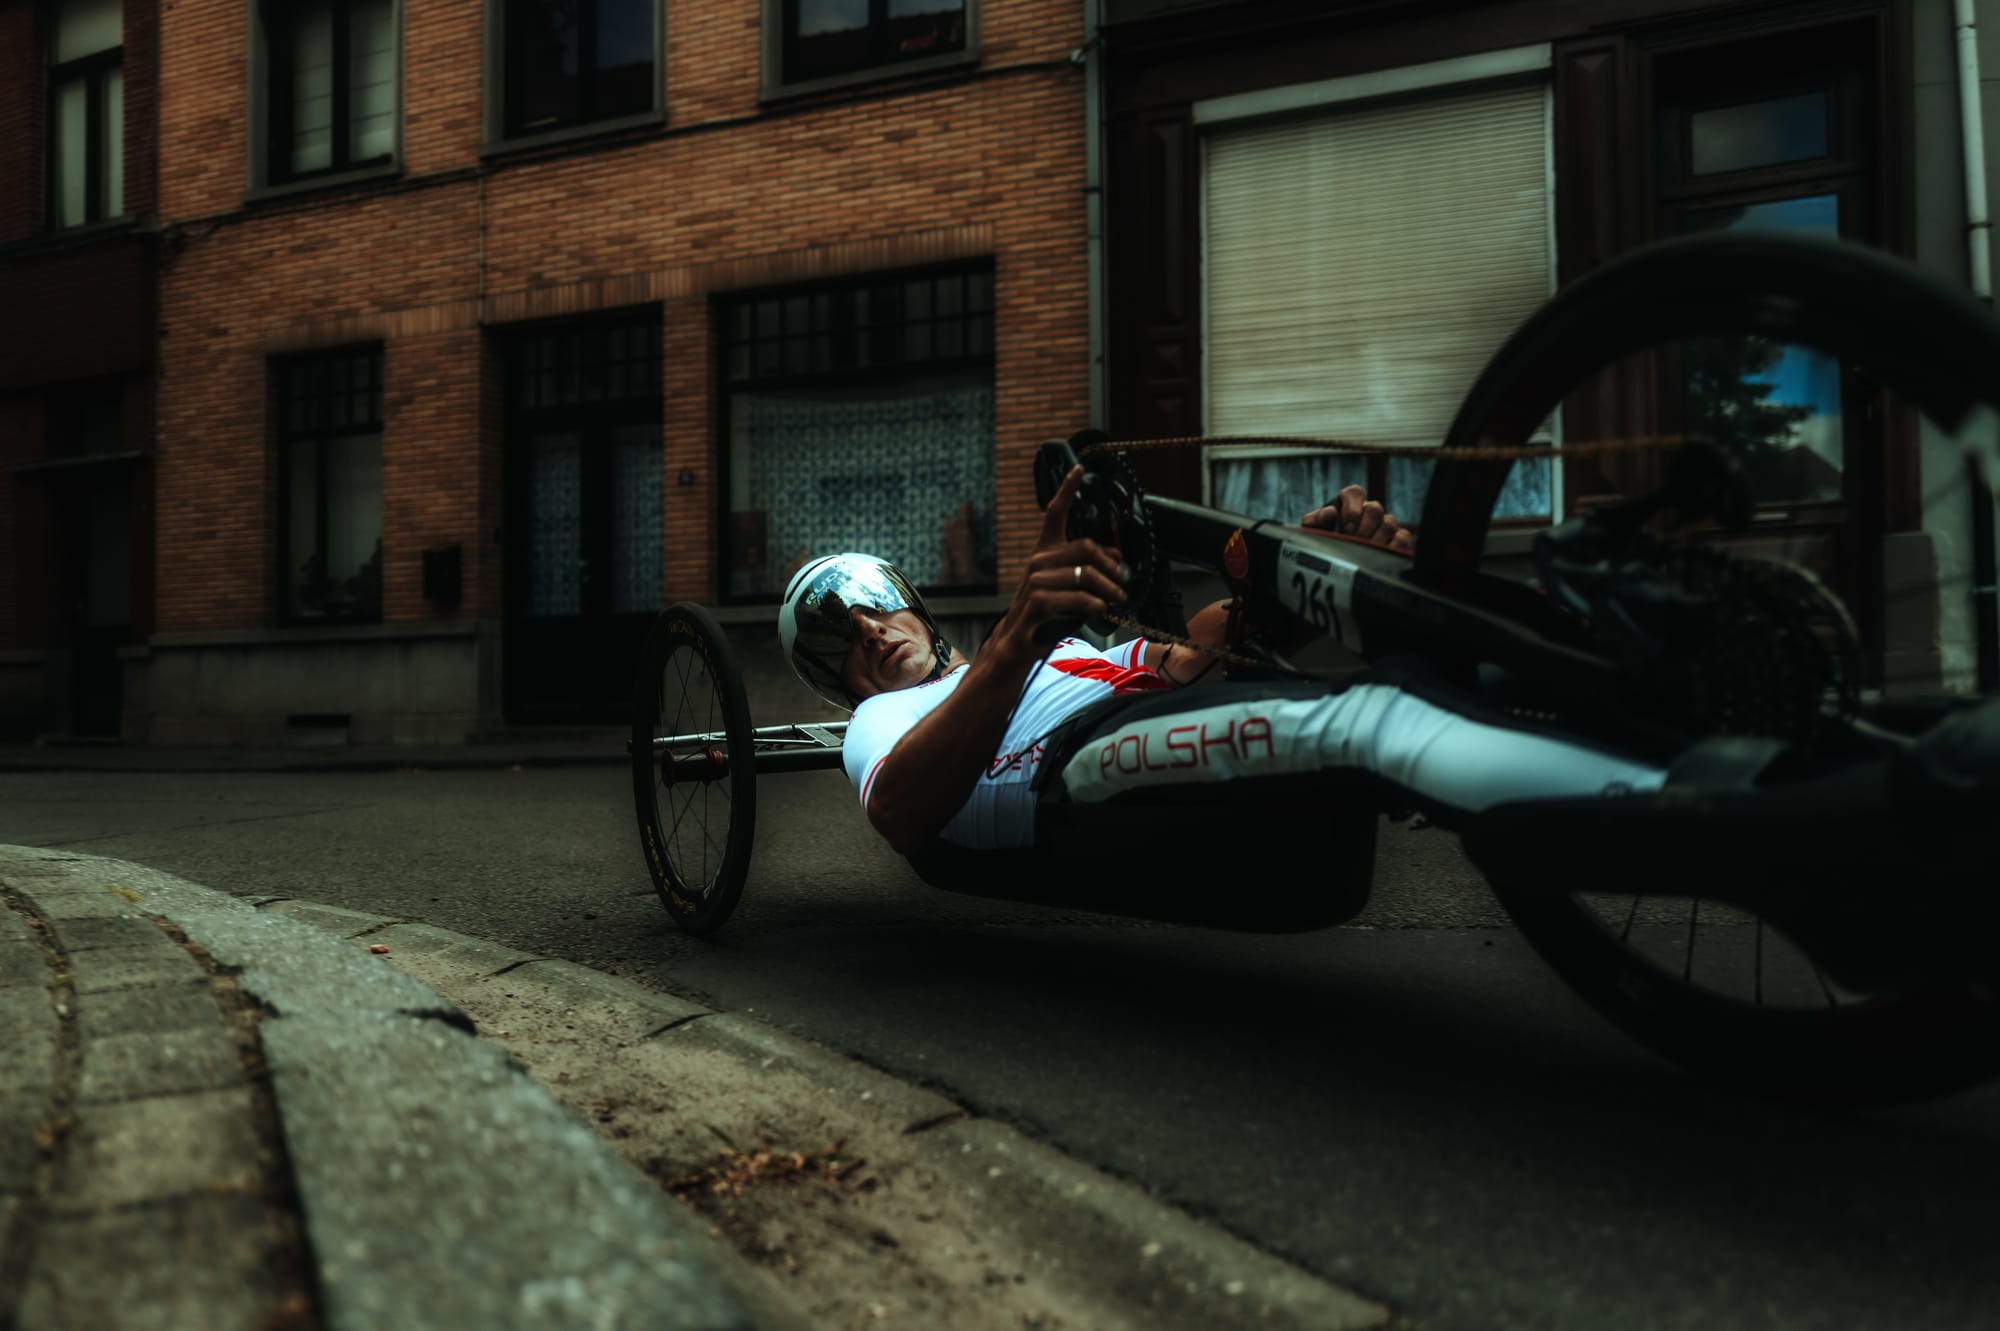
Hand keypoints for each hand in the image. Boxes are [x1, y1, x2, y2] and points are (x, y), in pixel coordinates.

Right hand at [992, 465, 1127, 658]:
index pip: (1054, 514)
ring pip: (1085, 573)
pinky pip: (1076, 596)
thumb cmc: (1045, 616)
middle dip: (1111, 565)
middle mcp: (1038, 562)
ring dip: (1109, 589)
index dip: (1066, 489)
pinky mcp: (1037, 602)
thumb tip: (1117, 556)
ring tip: (1118, 600)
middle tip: (1124, 582)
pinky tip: (1100, 610)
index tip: (1078, 468)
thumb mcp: (1070, 588)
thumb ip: (1090, 570)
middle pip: (1085, 548)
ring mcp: (1035, 581)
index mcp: (1045, 553)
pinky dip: (1093, 603)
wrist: (1017, 644)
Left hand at [1301, 484, 1414, 553]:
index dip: (1352, 509)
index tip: (1346, 528)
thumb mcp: (1313, 530)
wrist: (1334, 561)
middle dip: (1364, 528)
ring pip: (1390, 523)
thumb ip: (1316, 519)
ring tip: (1364, 554)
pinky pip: (1403, 537)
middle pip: (1375, 509)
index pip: (1355, 493)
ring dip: (1376, 540)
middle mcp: (1369, 510)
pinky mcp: (1397, 539)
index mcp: (1349, 502)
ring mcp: (1385, 524)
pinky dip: (1393, 547)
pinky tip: (1380, 557)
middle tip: (1355, 543)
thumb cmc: (1323, 539)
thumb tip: (1331, 512)